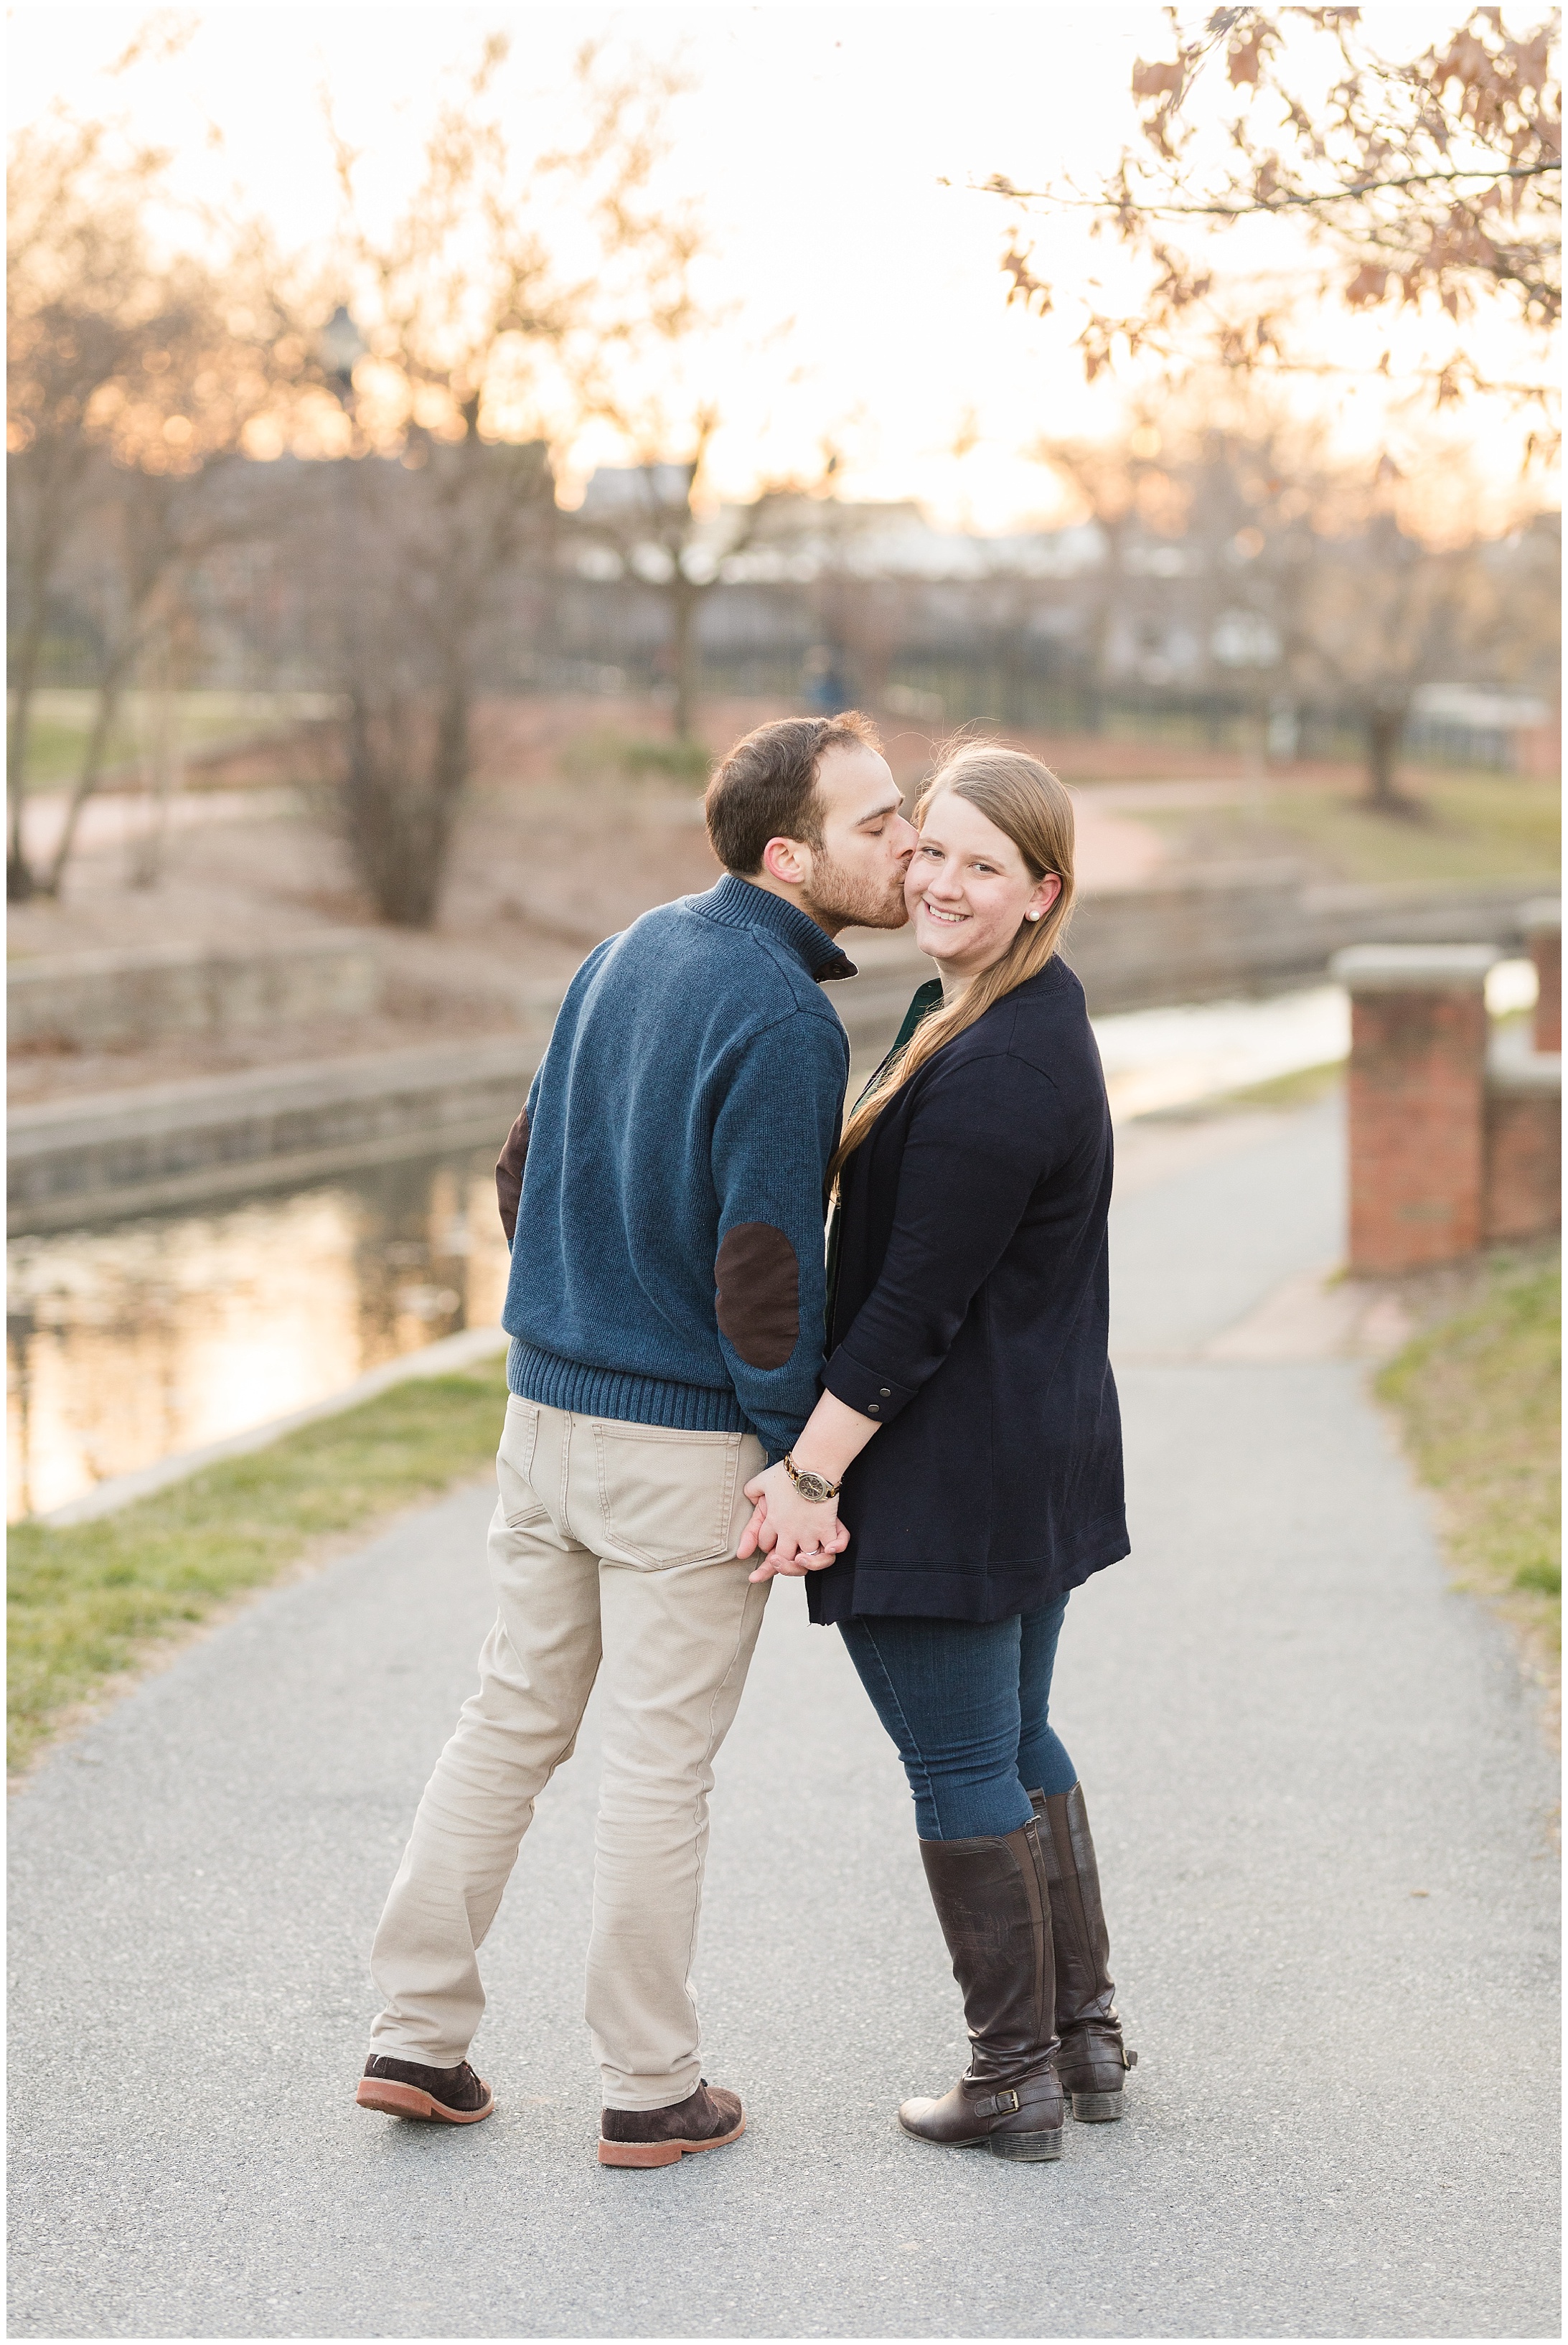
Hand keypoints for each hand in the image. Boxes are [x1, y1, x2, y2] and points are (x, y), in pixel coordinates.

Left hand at [737, 1461, 849, 1581]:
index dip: (766, 1545)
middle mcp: (788, 1531)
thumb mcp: (763, 1479)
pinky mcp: (826, 1528)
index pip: (764, 1543)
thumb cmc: (789, 1471)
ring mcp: (808, 1532)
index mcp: (772, 1521)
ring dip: (806, 1561)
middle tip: (783, 1558)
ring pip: (805, 1559)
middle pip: (782, 1557)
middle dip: (780, 1562)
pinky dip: (833, 1550)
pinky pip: (832, 1548)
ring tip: (803, 1558)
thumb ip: (752, 1489)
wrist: (812, 1465)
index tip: (771, 1542)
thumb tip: (748, 1496)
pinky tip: (829, 1548)